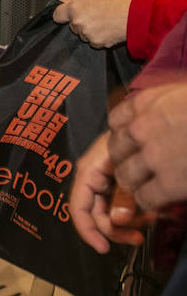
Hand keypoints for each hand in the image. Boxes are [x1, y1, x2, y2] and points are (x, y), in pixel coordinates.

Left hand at [51, 0, 132, 47]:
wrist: (137, 16)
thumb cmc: (119, 4)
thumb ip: (77, 1)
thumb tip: (61, 0)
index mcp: (76, 8)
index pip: (58, 15)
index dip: (63, 15)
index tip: (66, 16)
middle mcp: (78, 22)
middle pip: (73, 25)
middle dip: (81, 22)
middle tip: (97, 15)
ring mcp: (87, 34)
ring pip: (83, 35)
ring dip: (91, 31)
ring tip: (106, 22)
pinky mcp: (96, 43)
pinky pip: (94, 42)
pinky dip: (100, 39)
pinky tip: (109, 30)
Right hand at [69, 131, 145, 252]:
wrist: (151, 120)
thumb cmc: (135, 138)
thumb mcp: (127, 170)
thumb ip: (121, 196)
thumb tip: (116, 221)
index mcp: (88, 173)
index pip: (78, 208)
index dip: (88, 231)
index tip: (104, 249)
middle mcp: (93, 178)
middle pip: (98, 214)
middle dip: (117, 228)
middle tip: (139, 238)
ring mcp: (106, 179)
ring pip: (112, 211)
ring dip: (129, 221)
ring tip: (151, 218)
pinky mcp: (119, 180)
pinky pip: (122, 202)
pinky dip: (135, 210)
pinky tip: (150, 210)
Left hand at [105, 80, 186, 211]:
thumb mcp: (184, 93)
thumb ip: (166, 102)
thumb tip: (160, 108)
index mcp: (148, 102)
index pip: (116, 121)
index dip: (124, 135)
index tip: (133, 142)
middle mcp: (143, 127)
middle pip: (116, 150)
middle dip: (126, 161)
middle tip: (140, 169)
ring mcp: (155, 156)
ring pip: (126, 176)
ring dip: (136, 184)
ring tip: (150, 186)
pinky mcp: (171, 181)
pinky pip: (145, 197)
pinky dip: (151, 202)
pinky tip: (162, 201)